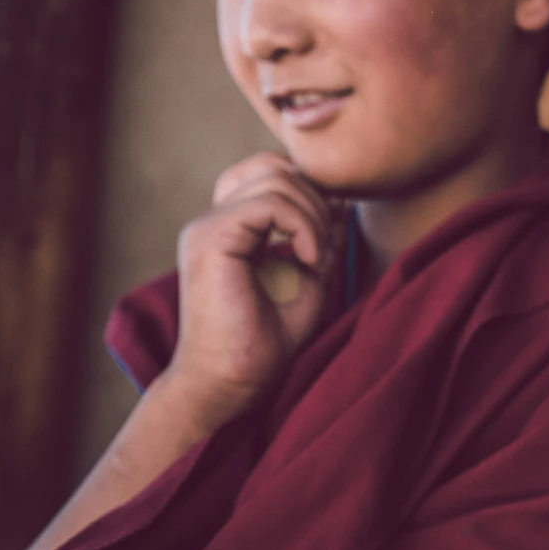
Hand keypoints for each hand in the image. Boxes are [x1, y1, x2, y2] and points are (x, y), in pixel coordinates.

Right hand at [161, 153, 341, 423]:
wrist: (232, 383)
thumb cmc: (267, 341)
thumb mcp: (308, 279)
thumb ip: (320, 238)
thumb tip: (342, 200)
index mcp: (229, 226)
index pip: (270, 171)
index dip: (310, 191)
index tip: (329, 236)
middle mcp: (212, 220)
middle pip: (274, 167)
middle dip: (317, 200)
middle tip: (326, 249)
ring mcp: (206, 226)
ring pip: (275, 179)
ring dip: (314, 215)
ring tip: (318, 258)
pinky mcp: (210, 239)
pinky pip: (270, 204)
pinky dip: (303, 226)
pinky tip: (309, 260)